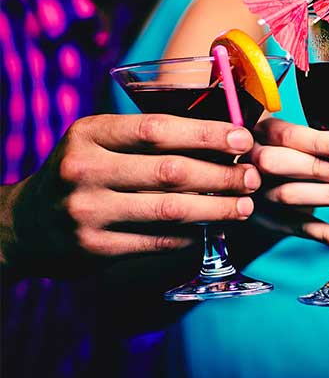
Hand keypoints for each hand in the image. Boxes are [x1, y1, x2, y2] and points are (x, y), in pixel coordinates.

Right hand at [2, 114, 260, 270]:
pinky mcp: (94, 248)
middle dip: (221, 175)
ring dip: (216, 209)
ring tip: (243, 206)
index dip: (206, 134)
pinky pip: (158, 240)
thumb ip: (151, 138)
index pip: (158, 129)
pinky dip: (190, 235)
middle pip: (170, 171)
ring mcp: (86, 211)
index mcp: (90, 133)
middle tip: (252, 177)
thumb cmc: (86, 173)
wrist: (27, 224)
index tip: (244, 139)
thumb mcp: (102, 142)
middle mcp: (84, 169)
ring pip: (169, 209)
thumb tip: (225, 135)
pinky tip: (211, 229)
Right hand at [249, 117, 328, 248]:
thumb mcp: (297, 140)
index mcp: (263, 133)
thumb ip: (328, 146)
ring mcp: (259, 193)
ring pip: (288, 195)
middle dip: (316, 169)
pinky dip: (321, 234)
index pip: (286, 135)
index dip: (316, 142)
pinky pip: (294, 227)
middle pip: (277, 163)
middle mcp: (254, 162)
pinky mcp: (268, 220)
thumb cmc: (288, 153)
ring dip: (326, 196)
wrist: (257, 183)